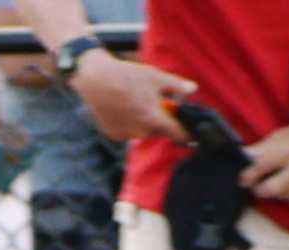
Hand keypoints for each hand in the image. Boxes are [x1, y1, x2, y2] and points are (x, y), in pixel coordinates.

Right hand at [68, 50, 191, 140]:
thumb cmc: (127, 76)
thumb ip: (176, 85)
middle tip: (156, 102)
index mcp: (154, 119)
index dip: (187, 134)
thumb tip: (193, 88)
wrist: (95, 79)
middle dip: (161, 119)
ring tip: (136, 101)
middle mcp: (140, 131)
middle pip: (159, 130)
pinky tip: (124, 108)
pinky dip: (130, 123)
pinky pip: (129, 131)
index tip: (192, 135)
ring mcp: (126, 134)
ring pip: (143, 131)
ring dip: (145, 121)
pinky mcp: (113, 134)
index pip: (177, 134)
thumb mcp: (155, 76)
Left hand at [240, 117, 288, 203]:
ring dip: (278, 191)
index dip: (249, 176)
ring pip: (284, 196)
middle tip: (258, 186)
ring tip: (281, 180)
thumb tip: (242, 155)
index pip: (261, 167)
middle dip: (260, 190)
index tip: (244, 179)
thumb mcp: (283, 134)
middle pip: (271, 189)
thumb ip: (263, 147)